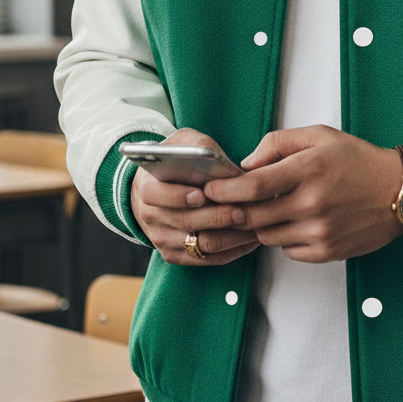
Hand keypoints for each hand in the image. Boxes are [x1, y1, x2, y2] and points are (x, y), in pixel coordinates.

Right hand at [130, 128, 259, 265]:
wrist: (159, 186)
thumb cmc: (177, 161)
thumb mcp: (185, 142)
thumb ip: (202, 148)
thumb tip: (230, 171)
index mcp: (147, 187)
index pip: (158, 195)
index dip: (181, 196)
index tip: (204, 194)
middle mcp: (150, 216)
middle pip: (187, 222)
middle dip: (218, 217)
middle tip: (244, 211)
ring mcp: (162, 238)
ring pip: (201, 244)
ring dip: (231, 237)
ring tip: (255, 225)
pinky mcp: (176, 254)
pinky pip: (207, 259)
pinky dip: (232, 251)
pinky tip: (251, 239)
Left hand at [204, 125, 402, 263]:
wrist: (399, 192)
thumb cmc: (358, 161)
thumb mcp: (320, 136)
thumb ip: (278, 143)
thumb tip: (246, 164)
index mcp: (307, 170)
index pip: (251, 187)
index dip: (224, 190)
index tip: (210, 189)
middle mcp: (311, 203)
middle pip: (252, 216)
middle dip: (235, 210)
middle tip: (229, 203)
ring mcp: (319, 231)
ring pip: (266, 236)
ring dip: (261, 224)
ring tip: (270, 208)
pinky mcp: (326, 251)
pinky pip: (287, 251)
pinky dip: (284, 239)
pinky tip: (295, 222)